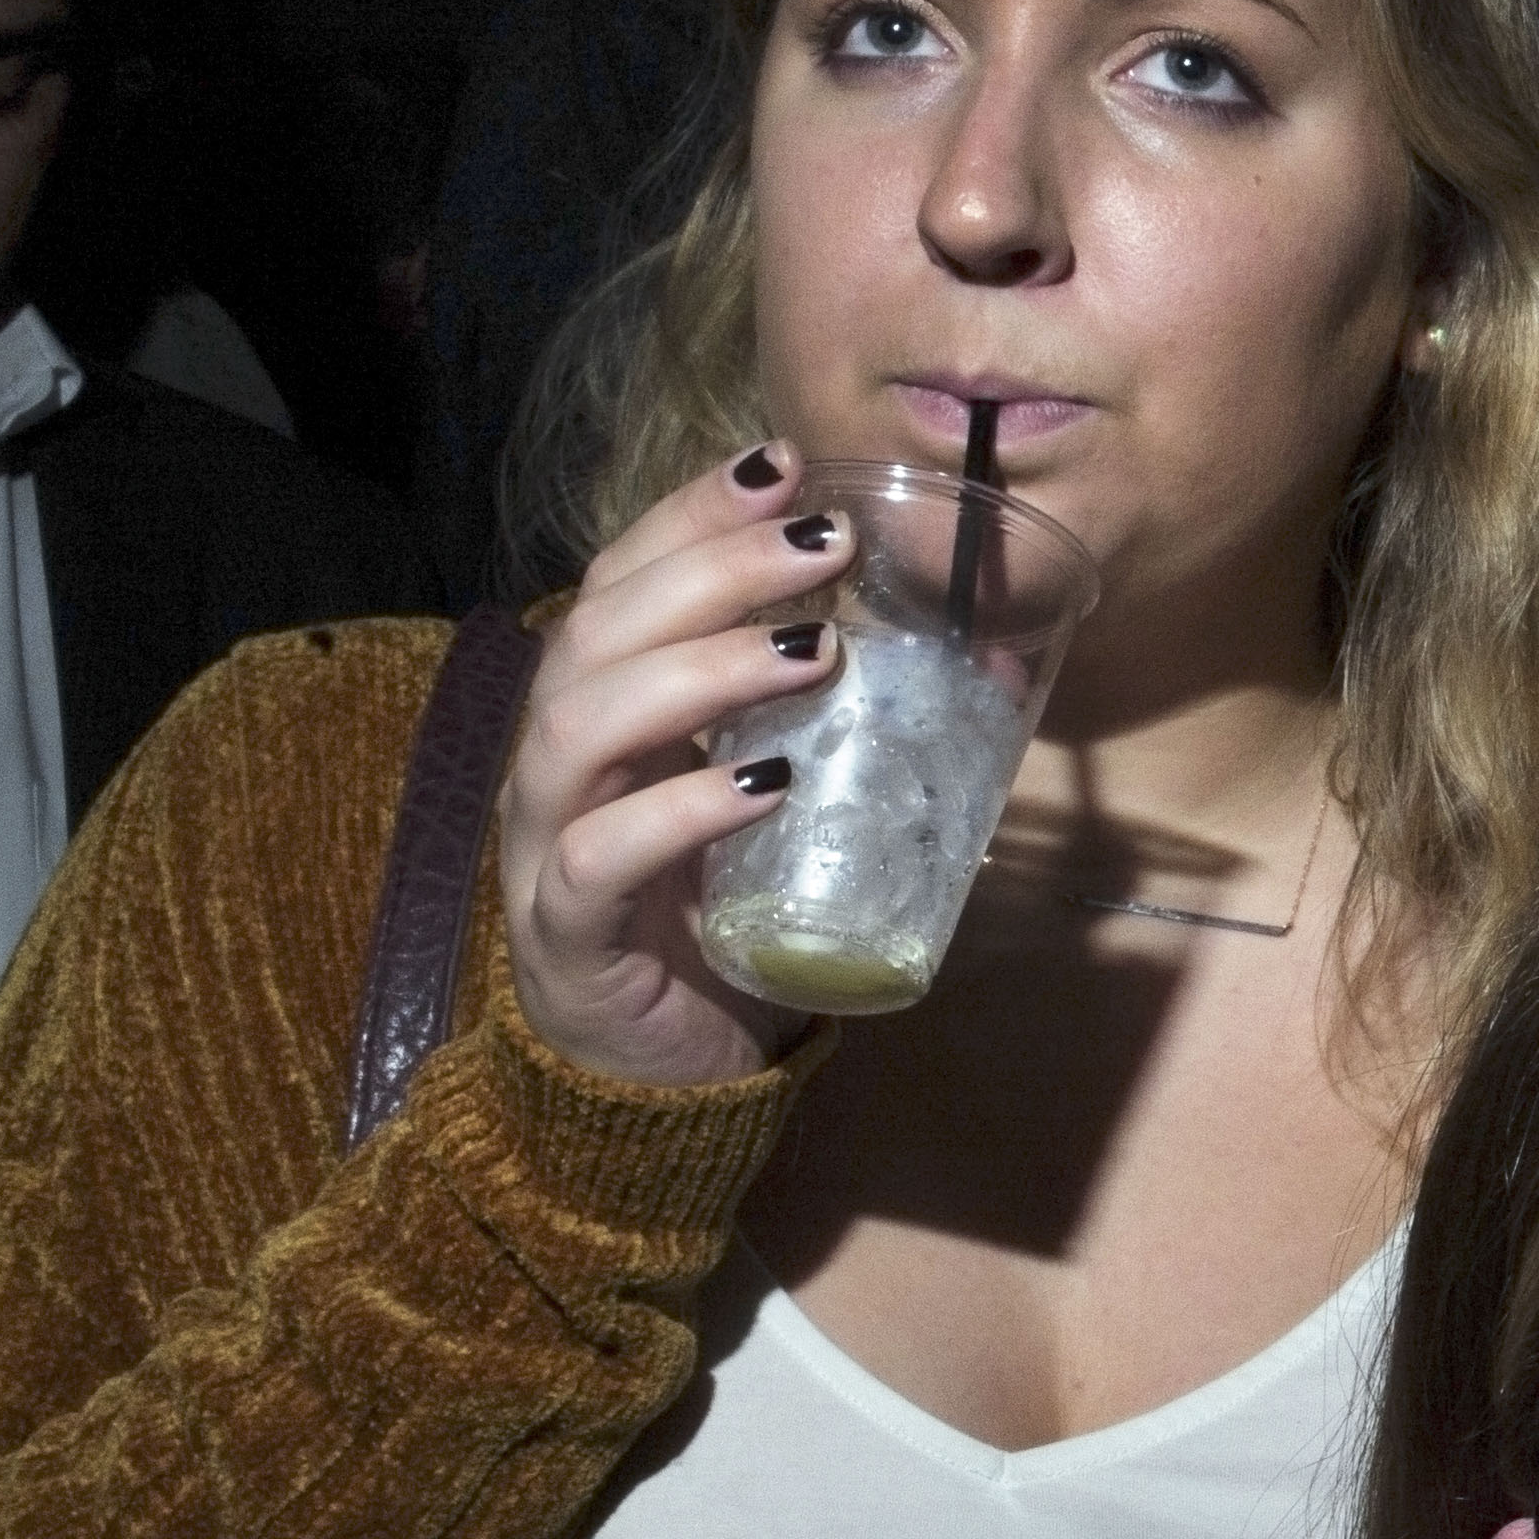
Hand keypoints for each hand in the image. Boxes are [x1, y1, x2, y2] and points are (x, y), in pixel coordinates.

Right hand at [499, 443, 856, 1087]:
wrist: (663, 1076)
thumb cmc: (725, 920)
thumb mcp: (791, 803)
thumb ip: (849, 726)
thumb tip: (991, 657)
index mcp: (605, 710)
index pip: (625, 579)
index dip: (692, 513)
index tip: (784, 462)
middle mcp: (561, 761)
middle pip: (600, 629)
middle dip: (713, 568)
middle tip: (825, 541)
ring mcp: (548, 844)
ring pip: (580, 726)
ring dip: (700, 671)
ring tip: (813, 649)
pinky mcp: (568, 934)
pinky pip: (598, 857)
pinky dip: (678, 811)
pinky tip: (760, 785)